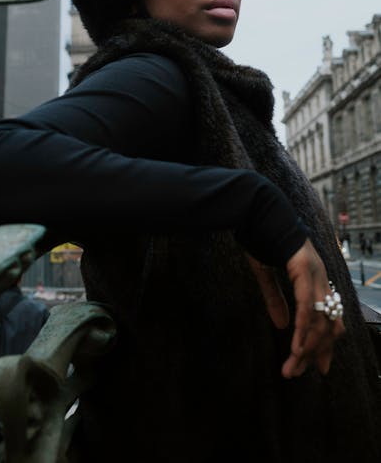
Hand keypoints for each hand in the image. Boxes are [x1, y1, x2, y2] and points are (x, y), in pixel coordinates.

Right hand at [247, 239, 345, 378]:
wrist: (254, 210)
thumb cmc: (259, 237)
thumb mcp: (266, 274)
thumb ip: (275, 299)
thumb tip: (281, 325)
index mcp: (314, 276)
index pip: (328, 317)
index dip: (324, 343)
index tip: (318, 366)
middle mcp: (320, 276)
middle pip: (328, 323)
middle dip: (316, 352)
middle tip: (302, 373)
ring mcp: (315, 272)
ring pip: (319, 320)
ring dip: (307, 347)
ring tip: (293, 367)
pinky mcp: (304, 268)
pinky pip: (307, 306)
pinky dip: (304, 329)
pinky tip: (297, 347)